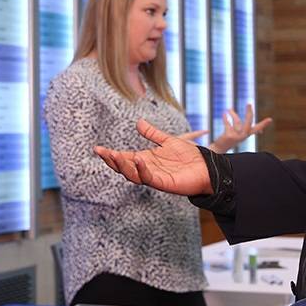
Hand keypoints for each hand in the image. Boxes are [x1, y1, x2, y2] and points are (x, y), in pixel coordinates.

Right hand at [94, 118, 212, 195]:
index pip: (124, 157)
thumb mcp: (168, 140)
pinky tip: (138, 159)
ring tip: (114, 155)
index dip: (111, 154)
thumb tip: (139, 122)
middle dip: (113, 161)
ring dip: (123, 166)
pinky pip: (149, 178)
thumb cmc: (189, 156)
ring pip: (133, 175)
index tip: (97, 148)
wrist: (207, 167)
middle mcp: (148, 169)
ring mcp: (155, 177)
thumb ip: (153, 133)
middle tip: (103, 152)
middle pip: (124, 167)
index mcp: (146, 160)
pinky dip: (142, 170)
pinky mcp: (164, 184)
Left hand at [209, 104, 271, 153]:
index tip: (270, 119)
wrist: (219, 149)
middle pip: (248, 123)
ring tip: (229, 109)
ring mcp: (236, 136)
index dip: (263, 124)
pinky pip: (228, 124)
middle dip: (249, 113)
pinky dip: (225, 118)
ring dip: (233, 114)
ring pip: (237, 122)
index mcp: (246, 135)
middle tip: (249, 103)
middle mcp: (243, 136)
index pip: (257, 129)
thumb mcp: (238, 133)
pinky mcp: (229, 136)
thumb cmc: (229, 139)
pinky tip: (224, 113)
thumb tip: (247, 121)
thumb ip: (243, 126)